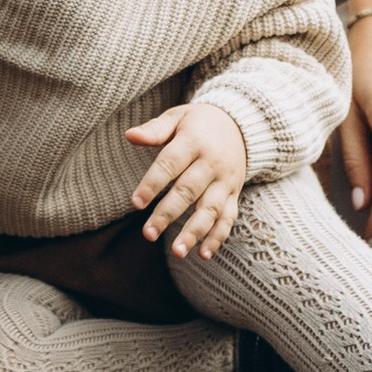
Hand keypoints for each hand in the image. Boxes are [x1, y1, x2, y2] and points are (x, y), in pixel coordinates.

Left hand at [126, 100, 250, 263]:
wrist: (242, 125)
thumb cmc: (199, 123)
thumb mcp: (178, 117)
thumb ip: (155, 129)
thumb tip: (130, 135)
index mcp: (194, 141)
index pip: (170, 164)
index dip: (153, 183)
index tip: (135, 203)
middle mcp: (212, 163)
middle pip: (188, 191)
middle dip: (168, 214)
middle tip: (148, 234)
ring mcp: (225, 181)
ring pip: (210, 209)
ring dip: (194, 232)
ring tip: (177, 252)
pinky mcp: (234, 194)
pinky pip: (228, 218)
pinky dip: (217, 237)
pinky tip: (203, 254)